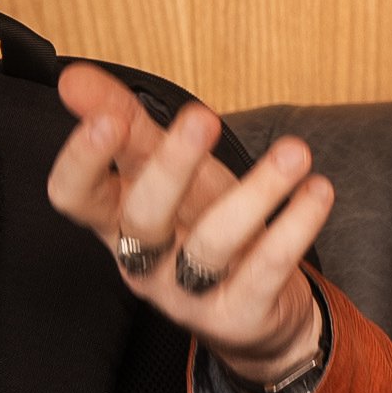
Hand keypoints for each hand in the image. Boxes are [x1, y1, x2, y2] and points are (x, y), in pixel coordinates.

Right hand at [46, 62, 334, 385]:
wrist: (255, 308)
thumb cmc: (200, 226)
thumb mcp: (166, 174)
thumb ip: (128, 125)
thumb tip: (74, 77)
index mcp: (115, 222)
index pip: (76, 197)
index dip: (83, 162)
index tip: (107, 118)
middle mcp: (143, 262)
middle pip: (144, 218)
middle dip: (171, 167)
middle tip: (203, 117)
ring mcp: (189, 294)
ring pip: (213, 245)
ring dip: (257, 193)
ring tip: (296, 153)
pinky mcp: (238, 315)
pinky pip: (265, 270)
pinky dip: (295, 228)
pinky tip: (317, 191)